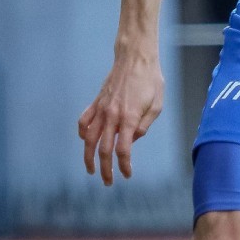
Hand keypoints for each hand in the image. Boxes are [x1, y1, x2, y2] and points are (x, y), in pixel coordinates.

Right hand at [77, 48, 164, 185]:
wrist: (135, 58)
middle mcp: (112, 115)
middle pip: (104, 149)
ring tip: (90, 169)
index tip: (127, 175)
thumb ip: (144, 126)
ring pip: (88, 138)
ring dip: (88, 157)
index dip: (124, 165)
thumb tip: (132, 140)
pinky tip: (85, 141)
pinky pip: (83, 121)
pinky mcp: (96, 102)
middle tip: (108, 182)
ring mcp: (102, 108)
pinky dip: (81, 133)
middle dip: (105, 169)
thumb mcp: (157, 105)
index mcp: (130, 118)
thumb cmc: (151, 81)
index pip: (123, 150)